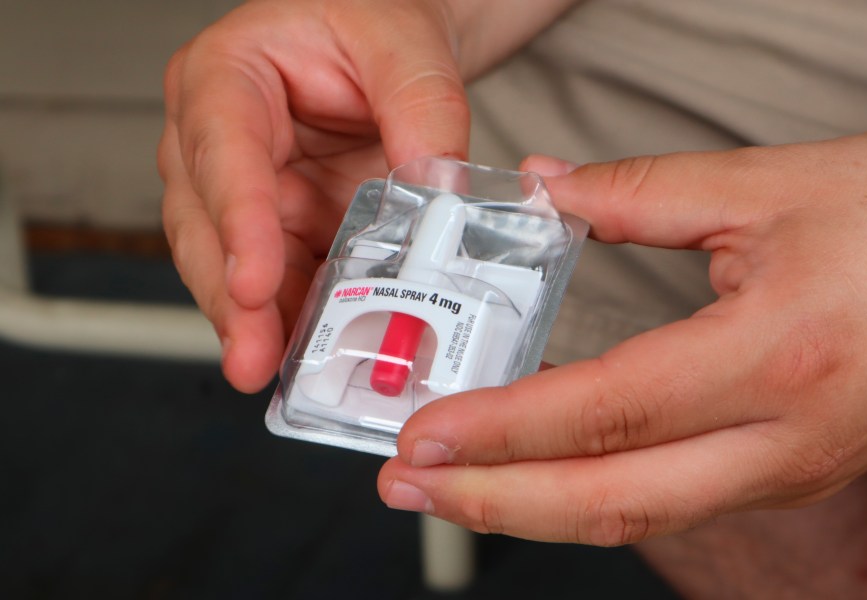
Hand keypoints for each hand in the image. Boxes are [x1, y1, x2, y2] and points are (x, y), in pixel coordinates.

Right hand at [158, 0, 468, 391]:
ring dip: (253, 323)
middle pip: (206, 224)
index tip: (254, 280)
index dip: (237, 219)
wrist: (384, 50)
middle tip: (255, 355)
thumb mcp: (404, 45)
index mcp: (226, 78)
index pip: (222, 150)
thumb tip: (435, 188)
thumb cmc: (373, 24)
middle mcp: (217, 141)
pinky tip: (307, 356)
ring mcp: (247, 192)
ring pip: (230, 266)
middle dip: (231, 298)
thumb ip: (423, 107)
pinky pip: (278, 281)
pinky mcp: (280, 228)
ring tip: (274, 373)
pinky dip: (290, 321)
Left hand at [378, 132, 866, 544]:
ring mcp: (785, 469)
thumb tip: (545, 188)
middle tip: (404, 486)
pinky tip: (533, 468)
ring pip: (636, 515)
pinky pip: (666, 498)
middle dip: (492, 502)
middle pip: (609, 501)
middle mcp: (780, 440)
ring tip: (449, 487)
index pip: (603, 413)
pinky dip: (584, 490)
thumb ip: (641, 190)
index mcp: (775, 359)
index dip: (501, 430)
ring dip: (529, 506)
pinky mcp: (785, 470)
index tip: (422, 434)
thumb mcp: (772, 187)